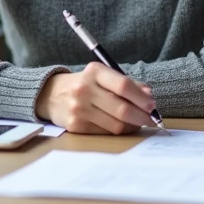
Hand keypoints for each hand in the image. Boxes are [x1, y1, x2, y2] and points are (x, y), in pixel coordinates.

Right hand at [35, 63, 155, 134]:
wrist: (51, 95)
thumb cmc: (84, 84)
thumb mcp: (102, 76)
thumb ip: (127, 83)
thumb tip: (149, 94)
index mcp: (94, 71)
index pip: (123, 85)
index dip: (141, 98)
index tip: (152, 105)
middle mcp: (84, 89)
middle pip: (121, 108)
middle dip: (141, 116)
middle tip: (151, 120)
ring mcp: (78, 108)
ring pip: (116, 124)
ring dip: (132, 126)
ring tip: (137, 123)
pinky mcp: (75, 125)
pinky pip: (105, 132)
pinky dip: (118, 131)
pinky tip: (122, 127)